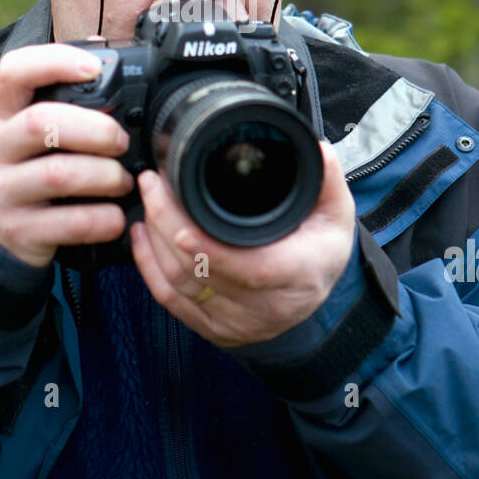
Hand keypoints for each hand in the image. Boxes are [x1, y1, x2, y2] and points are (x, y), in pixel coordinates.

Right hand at [0, 44, 134, 268]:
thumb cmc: (19, 168)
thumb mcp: (22, 129)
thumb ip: (58, 96)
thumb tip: (102, 48)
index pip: (13, 71)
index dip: (56, 62)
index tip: (95, 68)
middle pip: (41, 123)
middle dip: (94, 128)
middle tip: (120, 140)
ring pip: (59, 174)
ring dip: (105, 175)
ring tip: (124, 180)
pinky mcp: (17, 231)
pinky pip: (70, 223)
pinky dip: (103, 218)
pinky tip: (116, 216)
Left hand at [129, 140, 355, 347]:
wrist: (312, 304)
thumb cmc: (320, 255)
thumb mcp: (336, 216)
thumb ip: (328, 181)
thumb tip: (318, 149)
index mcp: (297, 276)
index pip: (250, 270)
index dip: (210, 251)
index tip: (181, 227)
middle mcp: (265, 306)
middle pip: (201, 272)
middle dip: (167, 225)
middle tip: (154, 185)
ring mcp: (235, 322)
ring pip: (179, 285)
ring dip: (154, 242)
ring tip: (148, 202)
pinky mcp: (212, 329)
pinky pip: (169, 300)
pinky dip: (149, 267)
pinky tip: (143, 238)